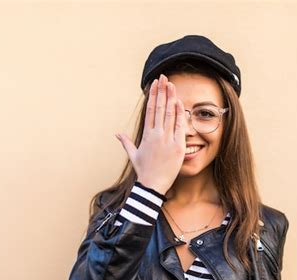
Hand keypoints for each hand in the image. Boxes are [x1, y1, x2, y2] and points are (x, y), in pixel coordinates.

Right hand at [115, 74, 185, 194]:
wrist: (152, 185)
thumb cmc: (144, 171)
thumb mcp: (133, 155)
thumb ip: (126, 142)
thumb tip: (117, 134)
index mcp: (146, 135)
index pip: (150, 110)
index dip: (153, 95)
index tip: (155, 84)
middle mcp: (156, 135)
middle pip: (159, 108)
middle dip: (161, 91)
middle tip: (163, 77)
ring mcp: (167, 140)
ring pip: (169, 114)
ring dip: (171, 98)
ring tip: (171, 84)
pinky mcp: (178, 147)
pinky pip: (179, 127)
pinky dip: (179, 114)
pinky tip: (179, 102)